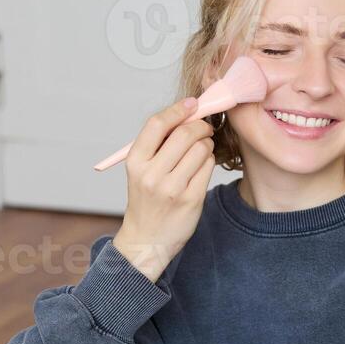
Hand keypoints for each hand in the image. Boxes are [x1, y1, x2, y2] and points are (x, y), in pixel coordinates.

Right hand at [110, 97, 217, 282]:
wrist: (147, 239)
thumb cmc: (147, 199)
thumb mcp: (140, 171)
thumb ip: (157, 145)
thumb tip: (186, 114)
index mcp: (135, 163)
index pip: (156, 125)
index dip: (177, 110)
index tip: (191, 104)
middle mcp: (151, 175)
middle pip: (184, 134)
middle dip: (199, 126)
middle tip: (204, 128)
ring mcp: (172, 189)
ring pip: (200, 149)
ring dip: (206, 144)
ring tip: (202, 149)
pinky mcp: (190, 200)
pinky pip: (208, 168)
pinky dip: (209, 161)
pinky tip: (202, 166)